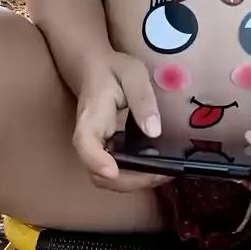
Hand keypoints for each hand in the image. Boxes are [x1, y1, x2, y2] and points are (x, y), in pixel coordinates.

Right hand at [72, 51, 169, 192]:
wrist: (95, 68)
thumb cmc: (113, 69)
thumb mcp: (132, 74)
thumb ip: (142, 100)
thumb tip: (154, 132)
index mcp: (90, 118)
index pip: (86, 145)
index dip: (97, 162)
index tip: (114, 171)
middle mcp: (88, 140)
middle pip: (99, 174)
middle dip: (130, 181)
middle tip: (162, 174)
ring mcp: (96, 148)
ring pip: (108, 179)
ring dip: (135, 182)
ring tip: (165, 173)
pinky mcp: (106, 150)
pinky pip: (117, 170)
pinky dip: (136, 175)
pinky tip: (157, 166)